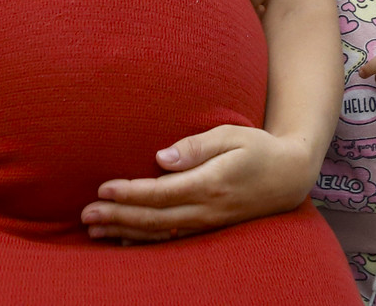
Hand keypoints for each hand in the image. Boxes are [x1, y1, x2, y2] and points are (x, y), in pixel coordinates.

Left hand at [82, 126, 314, 242]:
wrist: (290, 176)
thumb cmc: (259, 148)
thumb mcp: (232, 135)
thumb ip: (197, 146)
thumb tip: (162, 157)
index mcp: (210, 183)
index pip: (161, 193)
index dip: (130, 193)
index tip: (103, 189)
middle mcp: (207, 209)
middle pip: (154, 218)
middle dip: (117, 217)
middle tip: (85, 215)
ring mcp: (208, 223)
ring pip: (159, 233)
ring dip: (125, 232)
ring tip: (94, 231)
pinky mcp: (209, 228)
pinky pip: (172, 239)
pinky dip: (146, 241)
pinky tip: (124, 240)